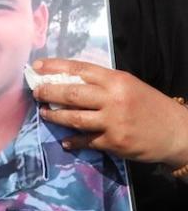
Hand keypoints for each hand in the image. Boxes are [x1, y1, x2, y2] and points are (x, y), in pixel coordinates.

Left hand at [32, 58, 187, 166]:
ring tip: (44, 112)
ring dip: (56, 116)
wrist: (175, 131)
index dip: (55, 67)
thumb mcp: (127, 84)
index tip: (37, 66)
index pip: (79, 69)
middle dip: (49, 92)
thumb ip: (101, 82)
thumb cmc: (148, 103)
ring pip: (75, 118)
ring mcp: (113, 122)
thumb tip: (68, 81)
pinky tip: (65, 140)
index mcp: (115, 79)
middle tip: (36, 92)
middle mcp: (112, 99)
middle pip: (73, 94)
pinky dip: (73, 141)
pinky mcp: (114, 143)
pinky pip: (87, 141)